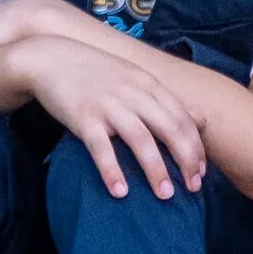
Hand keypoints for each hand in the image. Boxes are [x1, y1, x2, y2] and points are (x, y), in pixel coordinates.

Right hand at [19, 32, 208, 202]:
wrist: (51, 57)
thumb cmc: (96, 72)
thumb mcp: (135, 77)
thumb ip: (165, 99)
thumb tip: (200, 120)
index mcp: (148, 84)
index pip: (182, 117)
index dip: (196, 147)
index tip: (201, 172)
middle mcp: (133, 93)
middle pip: (169, 128)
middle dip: (186, 160)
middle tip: (193, 188)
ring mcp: (108, 105)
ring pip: (140, 139)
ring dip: (156, 169)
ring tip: (165, 196)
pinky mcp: (83, 117)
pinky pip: (101, 147)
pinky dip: (112, 170)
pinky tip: (120, 192)